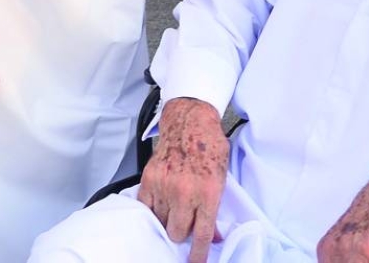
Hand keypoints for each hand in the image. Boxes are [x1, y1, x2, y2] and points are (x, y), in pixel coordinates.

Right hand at [137, 98, 228, 262]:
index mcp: (208, 192)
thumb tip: (214, 235)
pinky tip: (161, 202)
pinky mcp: (149, 179)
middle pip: (177, 233)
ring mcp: (165, 186)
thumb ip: (216, 207)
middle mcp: (185, 192)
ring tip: (174, 205)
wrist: (189, 120)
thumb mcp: (222, 176)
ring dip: (168, 219)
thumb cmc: (209, 146)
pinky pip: (146, 209)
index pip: (201, 235)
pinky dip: (153, 210)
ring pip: (161, 223)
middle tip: (187, 219)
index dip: (198, 255)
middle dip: (182, 231)